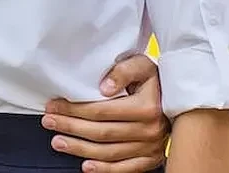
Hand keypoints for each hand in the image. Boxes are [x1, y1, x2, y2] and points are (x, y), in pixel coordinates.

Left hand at [42, 54, 169, 172]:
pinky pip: (126, 168)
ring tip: (58, 142)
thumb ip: (122, 71)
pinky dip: (105, 169)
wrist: (179, 96)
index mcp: (146, 107)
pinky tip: (86, 165)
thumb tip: (103, 86)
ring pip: (109, 152)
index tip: (54, 106)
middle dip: (70, 128)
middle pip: (101, 133)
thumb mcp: (141, 65)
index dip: (74, 109)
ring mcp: (151, 147)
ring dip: (80, 149)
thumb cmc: (155, 78)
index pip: (101, 111)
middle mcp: (150, 130)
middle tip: (49, 122)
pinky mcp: (151, 158)